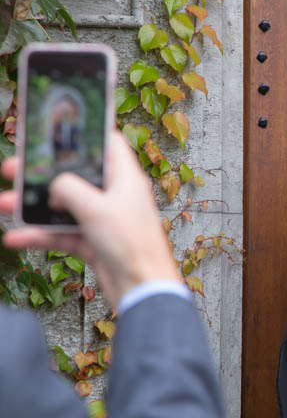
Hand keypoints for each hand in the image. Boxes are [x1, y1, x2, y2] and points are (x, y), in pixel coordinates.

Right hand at [0, 131, 180, 308]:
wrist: (142, 287)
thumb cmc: (131, 243)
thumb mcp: (95, 208)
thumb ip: (69, 188)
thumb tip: (54, 185)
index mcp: (125, 178)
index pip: (108, 144)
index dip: (85, 135)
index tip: (57, 130)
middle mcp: (115, 195)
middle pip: (75, 176)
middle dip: (42, 173)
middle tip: (13, 169)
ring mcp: (103, 219)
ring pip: (63, 206)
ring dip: (33, 206)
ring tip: (3, 204)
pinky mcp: (94, 241)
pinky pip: (62, 233)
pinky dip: (40, 235)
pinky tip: (16, 237)